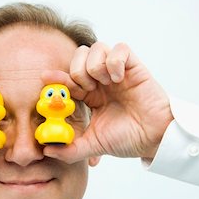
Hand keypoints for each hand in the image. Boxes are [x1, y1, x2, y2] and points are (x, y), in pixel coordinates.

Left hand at [42, 42, 173, 163]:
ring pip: (96, 48)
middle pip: (79, 55)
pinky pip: (120, 48)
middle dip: (77, 71)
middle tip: (87, 90)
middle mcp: (101, 81)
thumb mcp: (93, 145)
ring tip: (105, 84)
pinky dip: (114, 61)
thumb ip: (70, 150)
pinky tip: (119, 79)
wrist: (153, 138)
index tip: (45, 78)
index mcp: (90, 95)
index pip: (67, 78)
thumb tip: (47, 151)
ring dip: (94, 66)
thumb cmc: (127, 139)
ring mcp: (117, 72)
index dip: (56, 77)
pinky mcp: (134, 66)